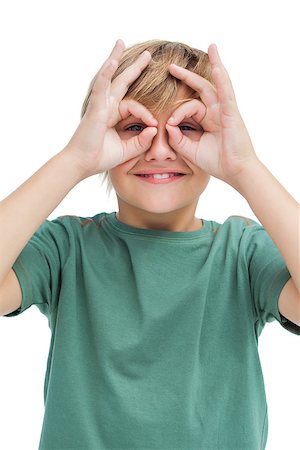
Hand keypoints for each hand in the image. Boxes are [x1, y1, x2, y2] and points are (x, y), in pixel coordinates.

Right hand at [66, 39, 156, 177]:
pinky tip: (112, 61)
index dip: (147, 113)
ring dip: (114, 58)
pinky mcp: (95, 108)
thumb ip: (141, 141)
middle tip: (147, 54)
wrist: (82, 165)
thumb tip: (154, 129)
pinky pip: (101, 87)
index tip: (154, 124)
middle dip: (134, 67)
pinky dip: (106, 74)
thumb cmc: (100, 157)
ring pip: (108, 77)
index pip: (134, 106)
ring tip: (120, 42)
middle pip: (121, 81)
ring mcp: (99, 105)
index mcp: (113, 115)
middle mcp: (106, 106)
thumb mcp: (126, 150)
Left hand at [166, 44, 258, 185]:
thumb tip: (168, 125)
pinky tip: (218, 68)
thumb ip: (178, 138)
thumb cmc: (217, 162)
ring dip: (215, 64)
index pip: (188, 107)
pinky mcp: (232, 114)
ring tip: (212, 47)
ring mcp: (226, 111)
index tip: (170, 126)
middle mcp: (217, 111)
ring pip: (218, 84)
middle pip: (202, 89)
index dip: (176, 115)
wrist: (235, 172)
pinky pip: (227, 94)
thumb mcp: (191, 150)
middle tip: (171, 66)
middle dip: (187, 77)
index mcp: (208, 119)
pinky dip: (222, 81)